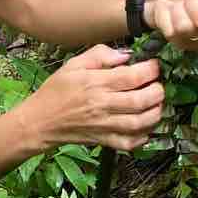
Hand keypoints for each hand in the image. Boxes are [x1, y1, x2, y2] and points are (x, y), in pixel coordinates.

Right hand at [27, 45, 165, 154]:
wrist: (40, 121)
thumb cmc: (56, 90)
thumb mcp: (73, 64)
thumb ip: (100, 55)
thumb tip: (126, 56)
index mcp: (95, 83)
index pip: (133, 77)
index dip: (150, 70)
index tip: (154, 66)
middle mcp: (102, 105)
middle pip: (142, 100)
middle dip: (158, 91)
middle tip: (157, 85)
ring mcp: (104, 125)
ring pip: (140, 122)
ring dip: (155, 113)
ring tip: (156, 104)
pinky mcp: (104, 140)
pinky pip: (129, 142)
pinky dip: (143, 137)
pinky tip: (145, 126)